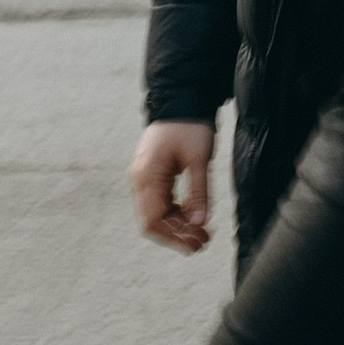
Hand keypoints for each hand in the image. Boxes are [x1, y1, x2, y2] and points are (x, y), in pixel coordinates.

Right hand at [131, 117, 215, 251]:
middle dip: (176, 235)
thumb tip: (199, 223)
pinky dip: (176, 212)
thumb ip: (199, 192)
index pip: (153, 220)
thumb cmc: (190, 126)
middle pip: (152, 220)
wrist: (181, 100)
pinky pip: (160, 201)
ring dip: (177, 225)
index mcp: (147, 176)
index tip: (195, 245)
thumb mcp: (199, 159)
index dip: (173, 237)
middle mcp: (140, 179)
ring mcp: (144, 177)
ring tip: (203, 233)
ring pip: (157, 213)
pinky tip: (194, 217)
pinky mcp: (152, 174)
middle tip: (202, 242)